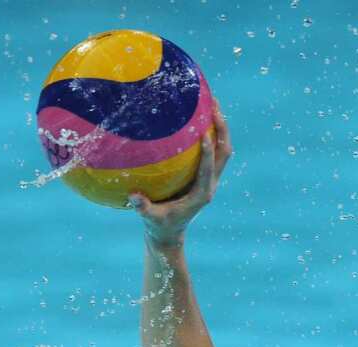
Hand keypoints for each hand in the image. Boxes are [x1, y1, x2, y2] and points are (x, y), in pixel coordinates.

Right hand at [130, 100, 232, 248]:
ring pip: (223, 149)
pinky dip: (211, 131)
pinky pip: (214, 150)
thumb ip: (144, 208)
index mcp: (201, 195)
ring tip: (212, 102)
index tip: (205, 134)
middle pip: (224, 153)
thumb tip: (133, 197)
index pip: (208, 170)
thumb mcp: (151, 219)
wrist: (170, 232)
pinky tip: (199, 114)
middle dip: (222, 129)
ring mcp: (210, 178)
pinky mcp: (206, 174)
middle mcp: (210, 184)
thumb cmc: (160, 225)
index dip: (208, 153)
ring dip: (220, 126)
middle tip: (214, 105)